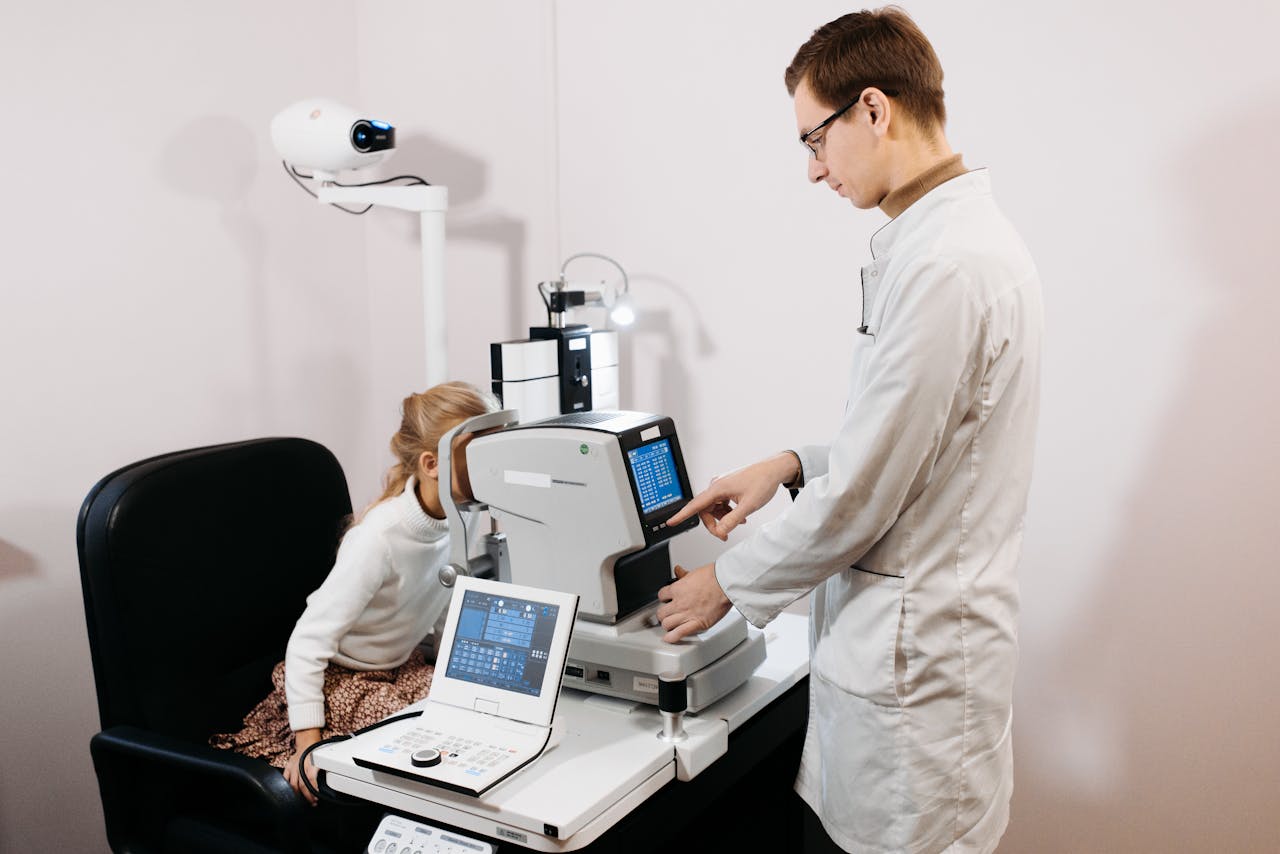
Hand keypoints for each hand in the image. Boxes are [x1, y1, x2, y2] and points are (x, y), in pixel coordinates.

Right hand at [283, 728, 322, 804]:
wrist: (307, 740)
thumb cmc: (316, 749)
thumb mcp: (322, 758)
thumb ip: (323, 769)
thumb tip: (328, 781)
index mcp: (310, 763)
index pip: (310, 779)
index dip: (313, 790)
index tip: (317, 796)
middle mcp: (300, 764)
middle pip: (301, 784)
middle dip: (307, 796)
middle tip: (313, 802)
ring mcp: (293, 766)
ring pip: (293, 784)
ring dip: (298, 795)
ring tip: (304, 800)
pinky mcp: (288, 766)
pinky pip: (285, 778)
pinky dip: (288, 787)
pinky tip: (292, 793)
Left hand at [656, 563, 731, 642]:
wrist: (725, 584)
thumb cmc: (714, 577)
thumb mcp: (694, 573)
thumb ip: (683, 575)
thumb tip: (678, 570)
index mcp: (677, 589)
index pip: (661, 596)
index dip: (664, 599)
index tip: (667, 601)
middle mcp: (679, 603)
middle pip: (661, 613)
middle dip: (664, 614)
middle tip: (668, 614)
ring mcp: (687, 614)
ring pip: (667, 624)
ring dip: (668, 625)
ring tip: (671, 625)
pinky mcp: (697, 623)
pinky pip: (679, 633)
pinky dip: (672, 637)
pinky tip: (670, 638)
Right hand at [666, 452, 799, 540]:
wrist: (773, 470)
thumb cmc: (762, 482)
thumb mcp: (748, 506)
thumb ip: (732, 520)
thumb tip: (720, 531)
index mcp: (718, 488)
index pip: (695, 505)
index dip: (682, 515)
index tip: (671, 522)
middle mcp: (717, 485)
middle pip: (705, 510)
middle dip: (714, 524)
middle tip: (724, 535)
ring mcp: (722, 485)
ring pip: (714, 508)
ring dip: (723, 518)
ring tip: (738, 522)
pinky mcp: (728, 486)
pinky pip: (721, 503)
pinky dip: (727, 512)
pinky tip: (739, 515)